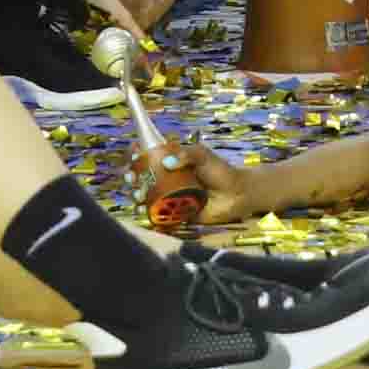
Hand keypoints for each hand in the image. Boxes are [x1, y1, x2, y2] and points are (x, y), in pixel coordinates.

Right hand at [144, 138, 265, 228]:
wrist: (237, 195)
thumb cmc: (220, 171)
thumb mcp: (203, 155)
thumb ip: (187, 154)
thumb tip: (167, 162)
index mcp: (171, 161)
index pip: (147, 156)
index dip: (136, 156)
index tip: (133, 157)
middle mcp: (167, 179)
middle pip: (141, 177)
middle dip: (132, 178)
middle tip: (133, 179)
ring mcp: (170, 197)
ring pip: (145, 196)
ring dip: (136, 195)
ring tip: (138, 196)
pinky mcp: (175, 214)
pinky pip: (158, 214)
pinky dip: (147, 213)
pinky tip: (142, 210)